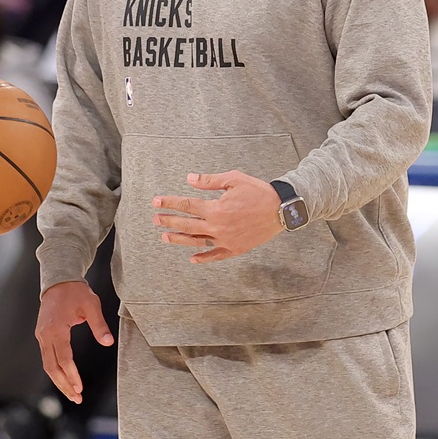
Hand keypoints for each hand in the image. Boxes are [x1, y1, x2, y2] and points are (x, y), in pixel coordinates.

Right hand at [35, 281, 112, 403]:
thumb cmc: (75, 292)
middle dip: (64, 384)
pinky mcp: (42, 335)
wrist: (58, 280)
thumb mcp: (91, 305)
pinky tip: (64, 378)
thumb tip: (107, 342)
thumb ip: (99, 325)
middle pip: (51, 366)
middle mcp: (45, 334)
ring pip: (47, 364)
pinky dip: (55, 370)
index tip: (79, 388)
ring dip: (59, 380)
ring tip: (72, 394)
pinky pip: (47, 357)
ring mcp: (41, 335)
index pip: (63, 358)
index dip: (71, 375)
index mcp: (56, 328)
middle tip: (76, 398)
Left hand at [153, 171, 283, 263]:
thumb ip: (209, 181)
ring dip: (180, 239)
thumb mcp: (233, 180)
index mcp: (216, 209)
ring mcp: (226, 240)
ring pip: (197, 242)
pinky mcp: (236, 248)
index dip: (169, 203)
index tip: (156, 202)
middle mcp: (218, 227)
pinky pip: (217, 256)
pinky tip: (193, 259)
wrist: (282, 209)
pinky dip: (204, 258)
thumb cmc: (257, 192)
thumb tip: (189, 179)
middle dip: (169, 221)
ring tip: (164, 237)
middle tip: (155, 219)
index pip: (186, 205)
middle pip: (187, 225)